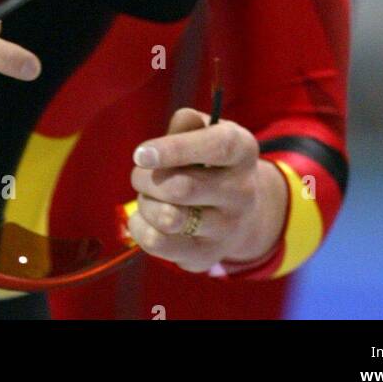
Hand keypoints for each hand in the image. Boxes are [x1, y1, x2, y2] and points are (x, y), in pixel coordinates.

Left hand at [127, 108, 287, 272]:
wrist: (239, 211)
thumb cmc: (211, 160)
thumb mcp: (206, 132)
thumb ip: (186, 125)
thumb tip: (168, 135)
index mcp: (243, 150)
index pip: (216, 148)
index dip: (175, 149)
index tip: (141, 154)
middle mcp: (242, 192)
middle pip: (182, 188)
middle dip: (146, 178)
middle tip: (139, 173)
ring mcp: (227, 229)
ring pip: (168, 218)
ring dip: (144, 202)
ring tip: (148, 195)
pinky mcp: (206, 256)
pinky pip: (157, 243)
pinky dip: (139, 226)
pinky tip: (147, 216)